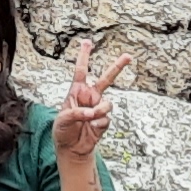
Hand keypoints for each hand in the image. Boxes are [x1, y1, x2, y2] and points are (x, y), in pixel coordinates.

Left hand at [51, 38, 114, 168]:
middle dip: (118, 67)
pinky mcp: (104, 120)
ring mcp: (98, 108)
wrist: (71, 148)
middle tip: (129, 56)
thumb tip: (92, 113)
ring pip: (108, 103)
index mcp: (76, 92)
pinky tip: (92, 129)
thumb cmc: (62, 131)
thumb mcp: (62, 120)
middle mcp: (90, 97)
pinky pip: (107, 119)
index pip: (81, 70)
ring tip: (90, 118)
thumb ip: (76, 113)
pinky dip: (99, 123)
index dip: (84, 56)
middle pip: (106, 79)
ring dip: (100, 110)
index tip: (87, 42)